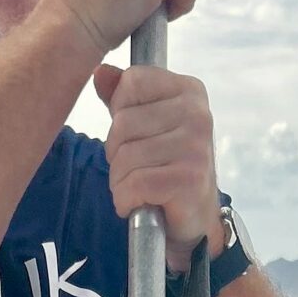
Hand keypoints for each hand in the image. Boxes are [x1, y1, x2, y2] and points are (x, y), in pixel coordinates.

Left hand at [93, 62, 221, 271]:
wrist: (194, 223)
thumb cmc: (168, 170)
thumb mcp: (145, 126)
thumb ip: (123, 98)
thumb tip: (100, 72)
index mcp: (189, 91)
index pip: (131, 82)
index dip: (120, 114)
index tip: (139, 137)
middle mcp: (198, 114)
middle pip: (122, 122)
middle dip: (117, 154)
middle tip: (140, 171)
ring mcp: (195, 146)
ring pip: (123, 156)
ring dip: (121, 181)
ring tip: (143, 189)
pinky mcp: (188, 179)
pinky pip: (133, 184)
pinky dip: (127, 201)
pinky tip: (143, 204)